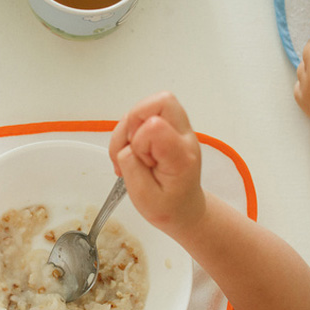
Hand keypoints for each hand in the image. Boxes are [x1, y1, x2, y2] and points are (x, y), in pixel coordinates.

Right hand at [109, 92, 204, 234]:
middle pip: (161, 100)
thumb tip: (126, 146)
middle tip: (132, 148)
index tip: (143, 163)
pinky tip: (130, 152)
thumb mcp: (144, 199)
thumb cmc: (168, 207)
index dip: (138, 142)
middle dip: (134, 121)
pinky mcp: (168, 127)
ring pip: (148, 104)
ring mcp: (178, 129)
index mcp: (181, 157)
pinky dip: (129, 130)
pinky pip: (144, 113)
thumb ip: (132, 168)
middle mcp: (184, 137)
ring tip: (129, 154)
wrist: (184, 208)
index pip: (156, 127)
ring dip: (128, 128)